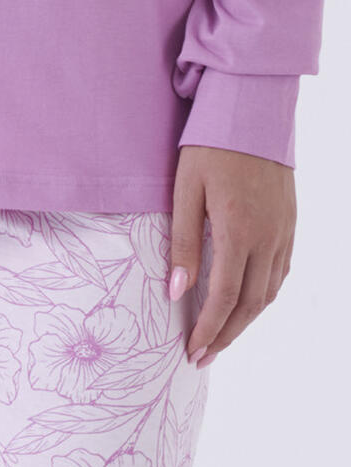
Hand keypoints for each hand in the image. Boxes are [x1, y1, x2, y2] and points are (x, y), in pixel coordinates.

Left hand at [169, 145, 295, 367]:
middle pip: (249, 304)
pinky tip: (246, 305)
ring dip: (245, 321)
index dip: (207, 330)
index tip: (191, 352)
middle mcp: (269, 236)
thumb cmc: (210, 148)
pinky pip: (281, 272)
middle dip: (225, 336)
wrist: (253, 108)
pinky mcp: (290, 222)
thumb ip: (183, 245)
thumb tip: (175, 292)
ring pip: (269, 292)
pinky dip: (263, 297)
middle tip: (202, 358)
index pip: (223, 298)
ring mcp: (285, 230)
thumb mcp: (185, 193)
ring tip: (221, 339)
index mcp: (239, 231)